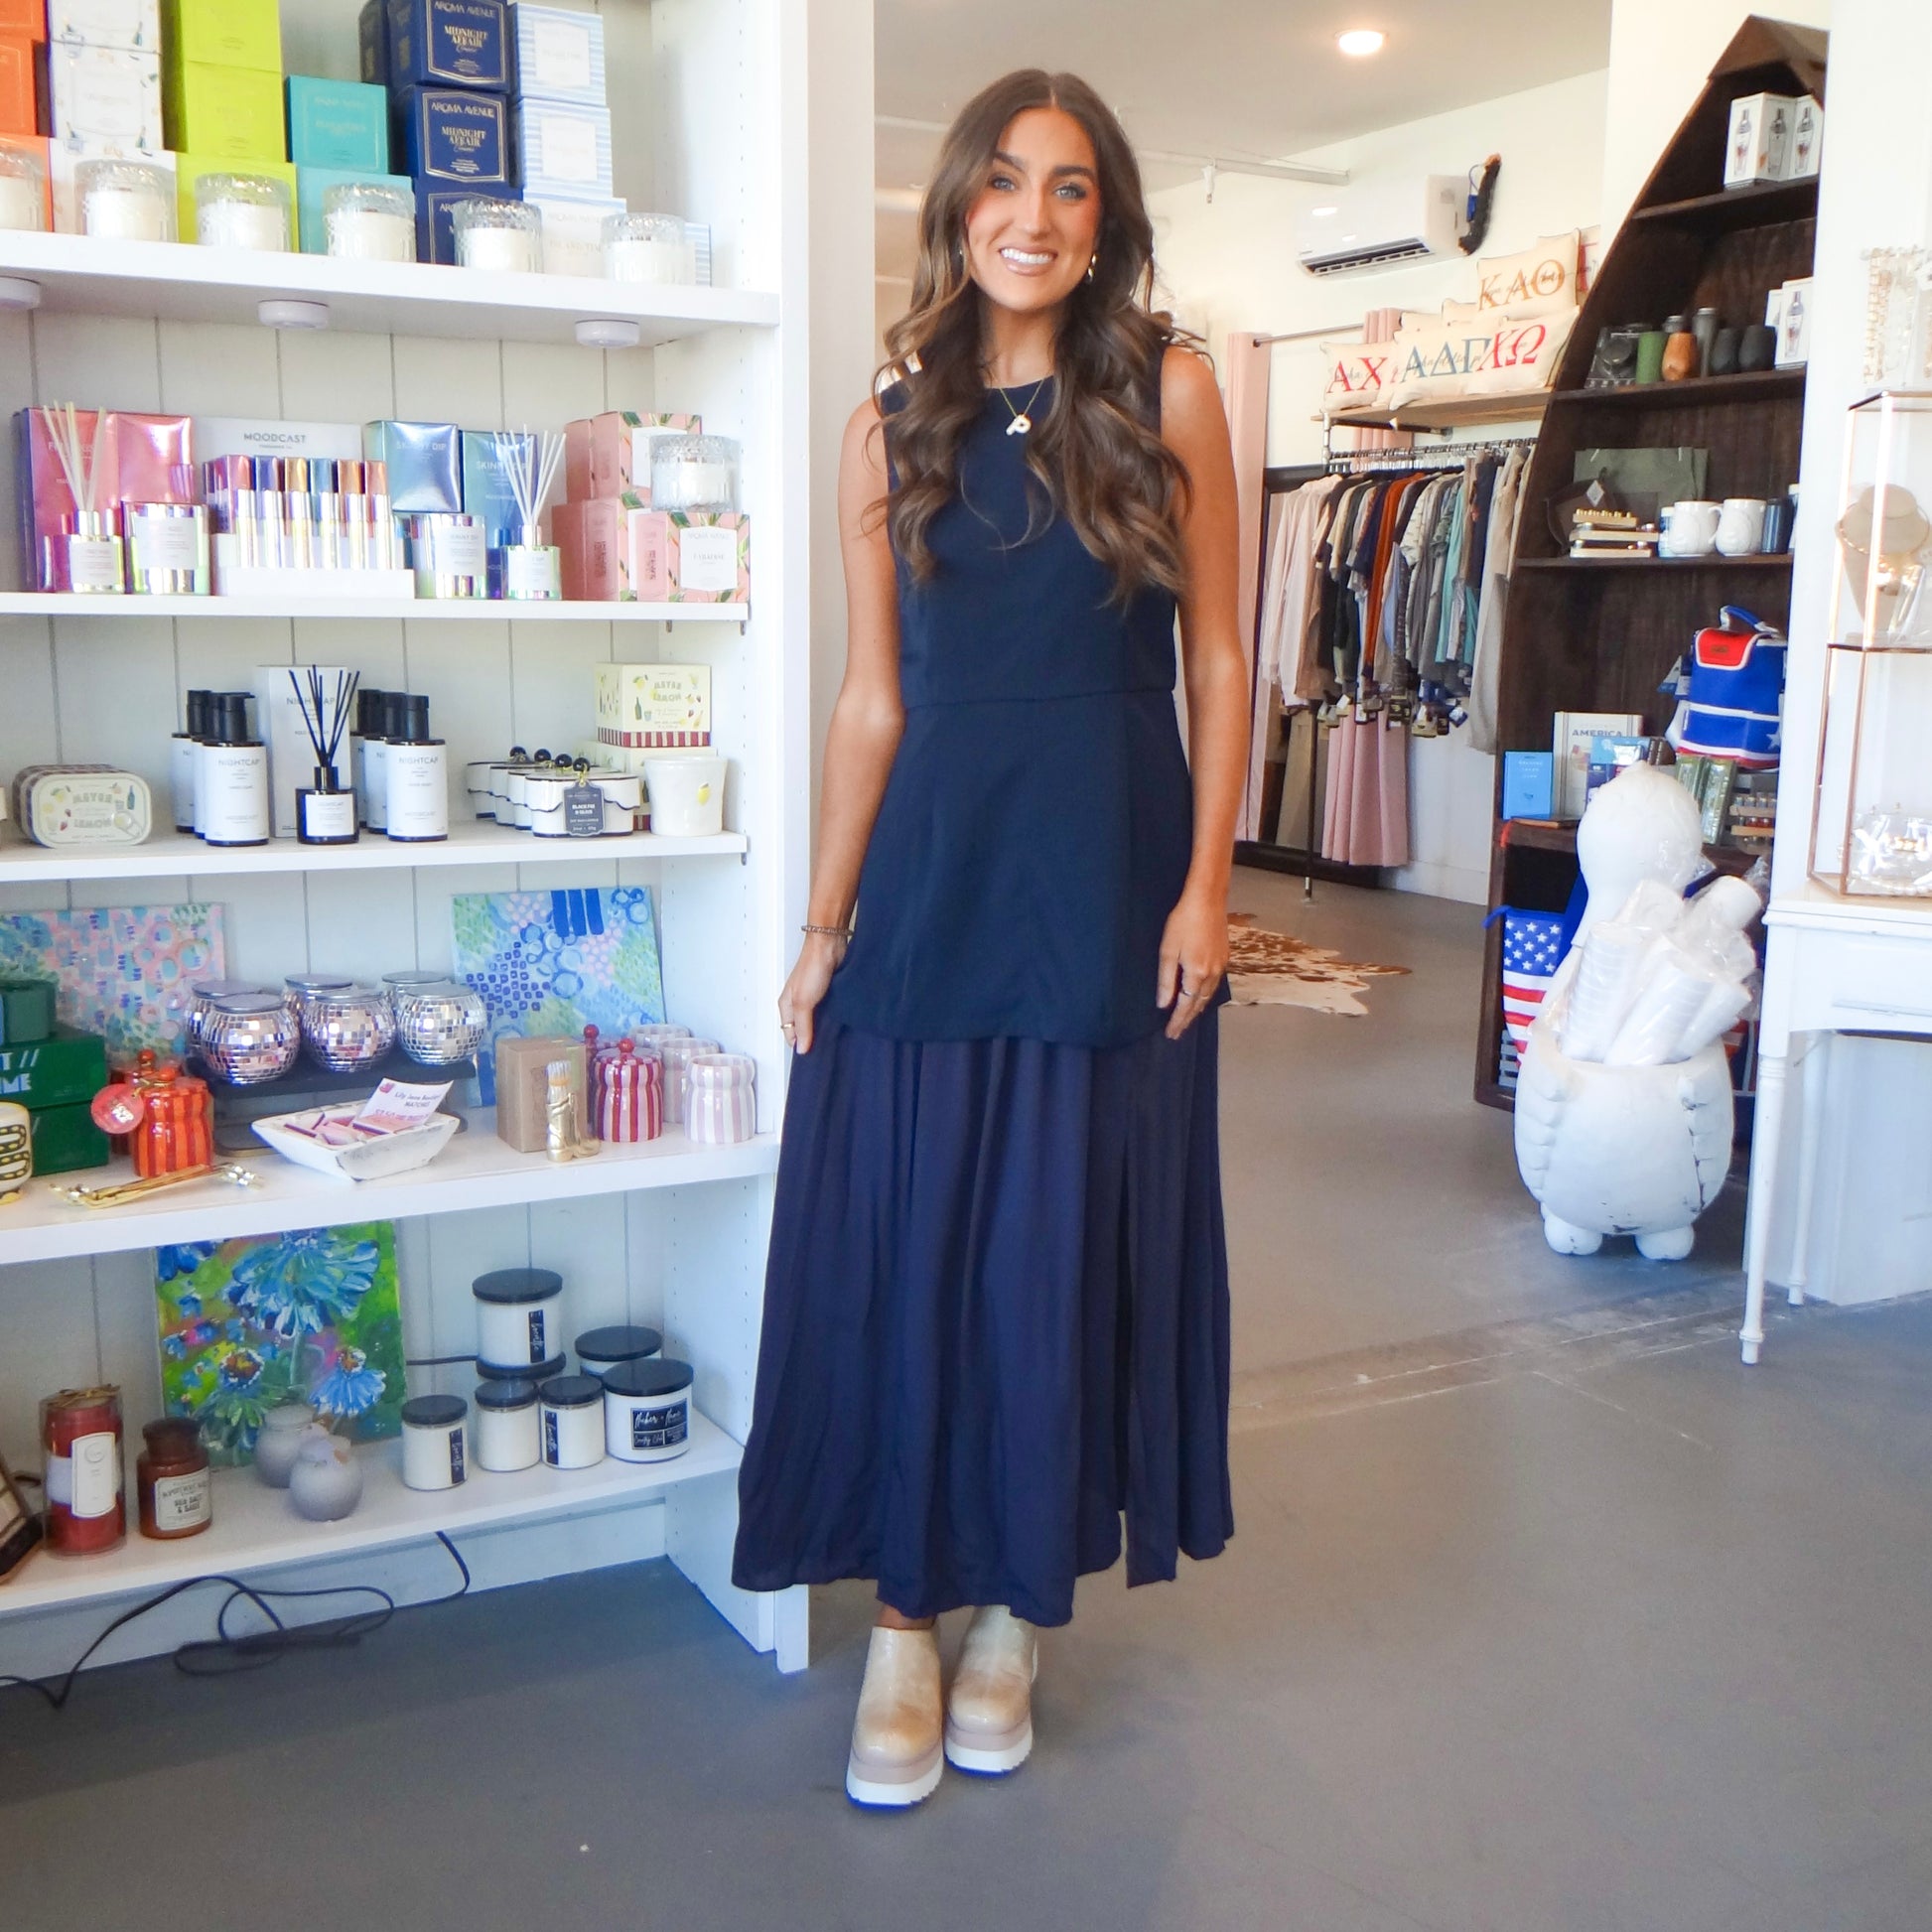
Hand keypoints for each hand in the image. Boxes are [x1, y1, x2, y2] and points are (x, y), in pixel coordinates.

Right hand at [779, 931, 847, 1053]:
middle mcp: (797, 1003)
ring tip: (835, 1039)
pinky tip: (841, 1023)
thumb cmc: (811, 968)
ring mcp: (813, 998)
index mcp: (786, 1006)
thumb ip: (803, 1027)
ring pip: (817, 1021)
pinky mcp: (827, 994)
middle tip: (826, 1050)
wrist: (829, 946)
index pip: (790, 1034)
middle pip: (803, 1029)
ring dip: (824, 1028)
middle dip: (812, 1038)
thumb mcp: (803, 1002)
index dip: (799, 1045)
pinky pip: (828, 1012)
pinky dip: (833, 1018)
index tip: (813, 1056)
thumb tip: (801, 1049)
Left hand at [1156, 890, 1227, 1040]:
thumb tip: (1163, 1004)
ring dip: (1197, 1009)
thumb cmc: (1183, 922)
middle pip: (1199, 1004)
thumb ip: (1166, 980)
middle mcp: (1212, 974)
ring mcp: (1221, 966)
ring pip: (1208, 996)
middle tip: (1177, 1032)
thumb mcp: (1168, 951)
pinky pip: (1214, 985)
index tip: (1170, 1033)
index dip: (1177, 1021)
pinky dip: (1205, 996)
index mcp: (1196, 974)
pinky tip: (1199, 996)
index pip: (1185, 1006)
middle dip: (1187, 1020)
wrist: (1207, 900)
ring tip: (1187, 1019)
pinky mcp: (1224, 958)